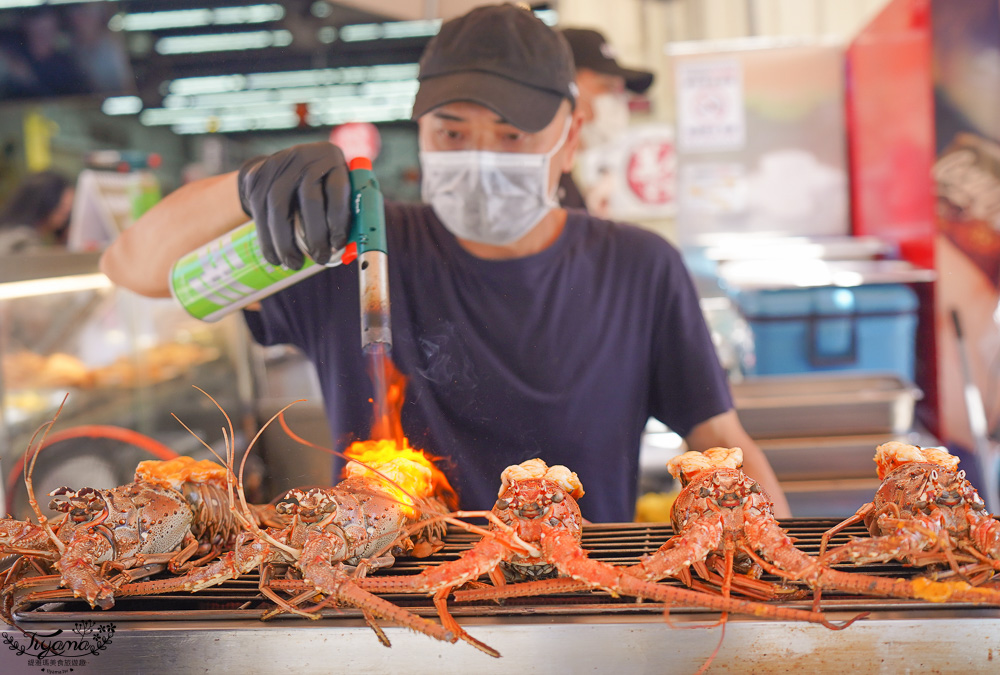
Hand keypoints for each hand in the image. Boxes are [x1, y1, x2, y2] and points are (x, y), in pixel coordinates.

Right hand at [237, 142, 350, 268]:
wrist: (280, 165)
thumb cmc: (318, 185)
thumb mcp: (335, 187)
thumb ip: (345, 212)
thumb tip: (349, 251)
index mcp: (331, 157)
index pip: (337, 190)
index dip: (339, 221)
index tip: (338, 245)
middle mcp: (303, 157)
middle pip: (309, 200)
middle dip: (315, 236)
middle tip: (319, 259)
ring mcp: (277, 165)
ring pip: (279, 209)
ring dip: (287, 243)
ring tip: (295, 264)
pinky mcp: (256, 179)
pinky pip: (260, 214)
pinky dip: (268, 242)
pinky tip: (276, 258)